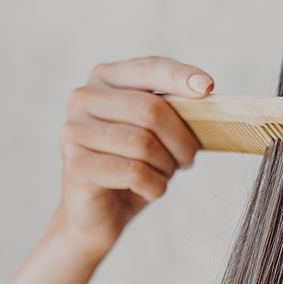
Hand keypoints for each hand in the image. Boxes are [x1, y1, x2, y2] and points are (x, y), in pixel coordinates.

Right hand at [54, 55, 214, 256]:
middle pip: (151, 110)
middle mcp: (83, 98)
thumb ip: (172, 110)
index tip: (207, 87)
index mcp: (104, 79)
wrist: (96, 215)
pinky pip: (134, 172)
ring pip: (143, 144)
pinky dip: (154, 186)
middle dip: (181, 140)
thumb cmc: (130, 167)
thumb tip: (204, 92)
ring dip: (166, 166)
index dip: (179, 77)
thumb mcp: (155, 133)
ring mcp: (74, 130)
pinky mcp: (76, 165)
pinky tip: (149, 190)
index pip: (149, 68)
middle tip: (187, 160)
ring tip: (163, 175)